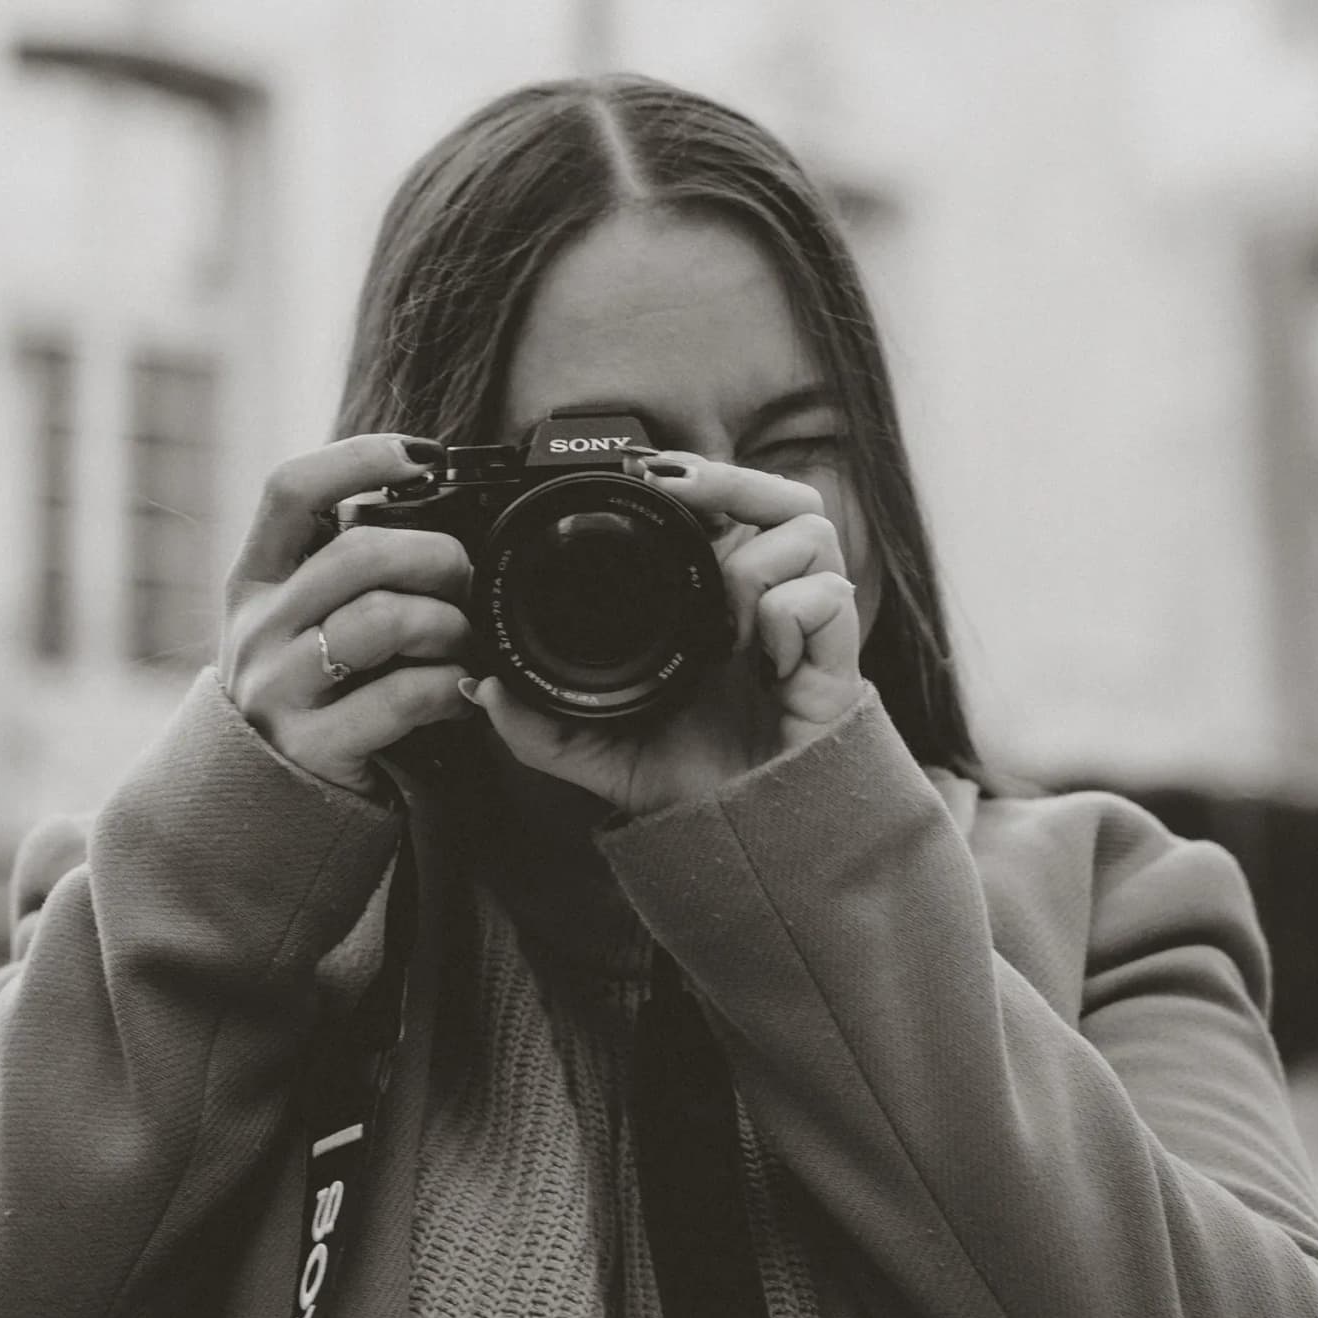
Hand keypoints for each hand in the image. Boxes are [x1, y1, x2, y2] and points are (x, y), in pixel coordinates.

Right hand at [217, 435, 475, 788]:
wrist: (256, 805)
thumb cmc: (304, 691)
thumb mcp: (295, 620)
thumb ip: (341, 567)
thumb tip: (429, 498)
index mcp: (255, 580)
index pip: (289, 490)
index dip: (357, 458)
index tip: (421, 457)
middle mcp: (258, 628)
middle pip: (359, 553)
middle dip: (437, 555)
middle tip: (467, 576)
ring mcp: (280, 689)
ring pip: (383, 620)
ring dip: (448, 624)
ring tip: (465, 641)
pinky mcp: (314, 746)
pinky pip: (401, 697)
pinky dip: (449, 688)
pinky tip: (460, 693)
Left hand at [467, 453, 866, 818]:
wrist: (743, 847)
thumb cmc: (691, 787)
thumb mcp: (598, 750)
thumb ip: (539, 723)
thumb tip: (481, 685)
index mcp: (720, 605)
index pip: (730, 512)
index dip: (700, 479)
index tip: (645, 470)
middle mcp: (769, 604)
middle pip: (780, 497)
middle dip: (733, 477)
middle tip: (681, 485)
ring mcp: (805, 631)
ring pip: (810, 533)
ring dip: (758, 558)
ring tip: (727, 615)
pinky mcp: (836, 664)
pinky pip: (829, 599)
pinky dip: (793, 610)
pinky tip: (763, 655)